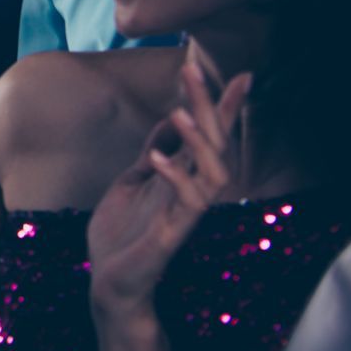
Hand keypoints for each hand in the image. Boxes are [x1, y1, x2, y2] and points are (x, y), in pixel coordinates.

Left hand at [88, 62, 250, 316]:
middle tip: (194, 70)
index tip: (240, 76)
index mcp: (183, 177)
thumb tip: (174, 115)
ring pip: (213, 173)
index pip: (211, 137)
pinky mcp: (173, 234)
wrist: (109, 281)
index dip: (225, 108)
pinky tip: (157, 157)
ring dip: (198, 141)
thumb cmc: (123, 233)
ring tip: (181, 112)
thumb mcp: (134, 179)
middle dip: (207, 106)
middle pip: (214, 144)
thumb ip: (155, 150)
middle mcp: (192, 192)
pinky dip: (175, 177)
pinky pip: (186, 204)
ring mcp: (185, 213)